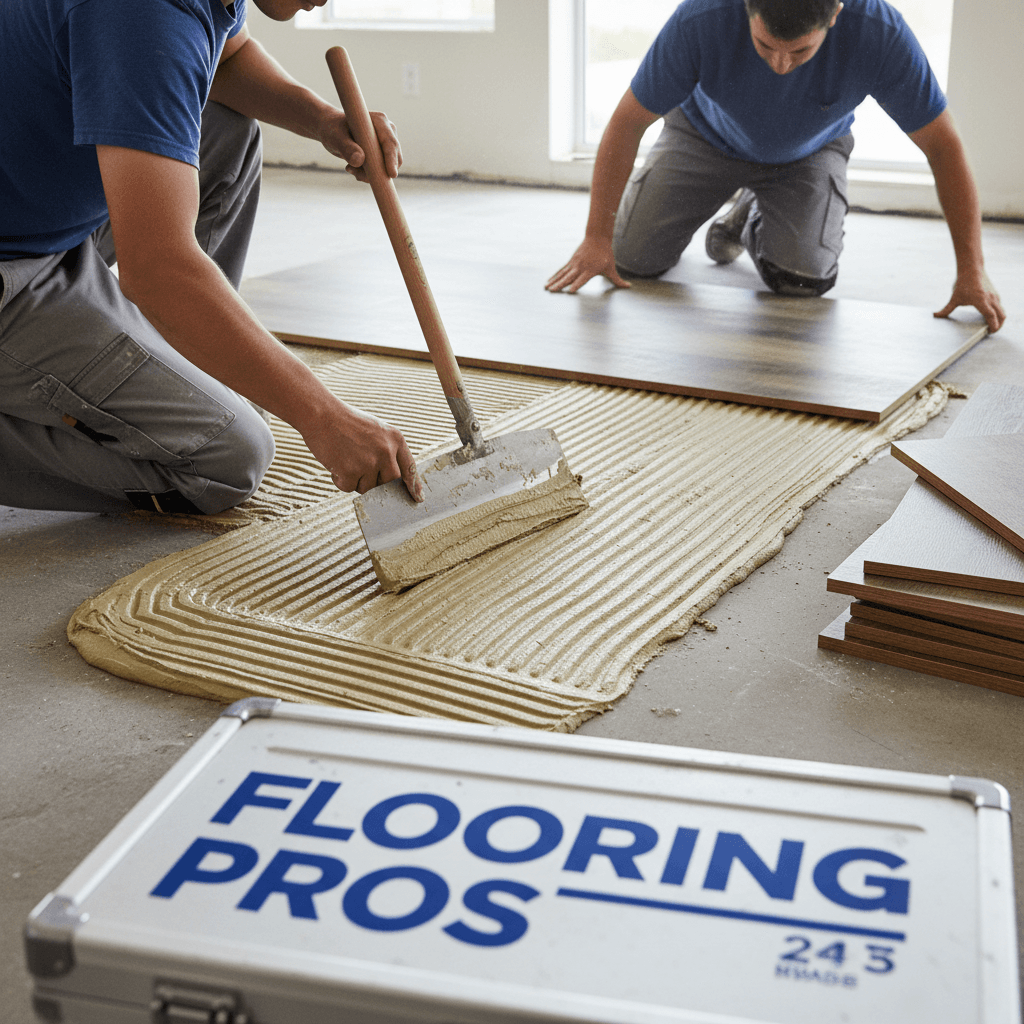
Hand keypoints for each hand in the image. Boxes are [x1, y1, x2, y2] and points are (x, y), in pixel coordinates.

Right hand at [304, 401, 422, 499]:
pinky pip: (349, 488)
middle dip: (378, 483)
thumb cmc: (345, 422)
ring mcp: (369, 462)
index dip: (413, 485)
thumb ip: (387, 450)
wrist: (321, 415)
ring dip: (356, 480)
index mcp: (395, 438)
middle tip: (362, 472)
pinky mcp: (351, 471)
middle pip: (390, 482)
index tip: (417, 498)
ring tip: (345, 460)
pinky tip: (335, 463)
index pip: (409, 467)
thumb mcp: (376, 430)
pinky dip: (340, 480)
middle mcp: (386, 451)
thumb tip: (391, 478)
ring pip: (368, 487)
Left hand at [320, 109, 402, 181]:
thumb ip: (347, 148)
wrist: (332, 130)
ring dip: (370, 174)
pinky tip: (353, 168)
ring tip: (350, 168)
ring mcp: (386, 143)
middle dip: (378, 171)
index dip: (392, 159)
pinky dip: (368, 174)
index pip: (390, 143)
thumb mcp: (336, 137)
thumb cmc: (333, 129)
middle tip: (354, 173)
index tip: (392, 174)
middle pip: (394, 158)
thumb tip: (359, 160)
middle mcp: (387, 131)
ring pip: (388, 167)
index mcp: (380, 121)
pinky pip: (382, 170)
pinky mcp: (383, 154)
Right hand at [545, 237, 631, 293]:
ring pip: (562, 274)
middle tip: (552, 291)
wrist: (597, 238)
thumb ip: (618, 280)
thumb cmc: (606, 254)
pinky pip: (561, 270)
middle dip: (560, 285)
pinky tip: (549, 281)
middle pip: (569, 277)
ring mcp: (574, 264)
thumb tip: (629, 287)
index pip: (582, 279)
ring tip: (546, 288)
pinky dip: (555, 276)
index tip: (570, 291)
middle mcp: (581, 267)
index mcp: (590, 270)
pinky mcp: (571, 262)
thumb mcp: (612, 268)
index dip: (577, 285)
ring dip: (554, 281)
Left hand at [934, 268, 1005, 332]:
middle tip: (990, 332)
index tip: (990, 332)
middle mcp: (990, 298)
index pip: (991, 315)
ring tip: (990, 327)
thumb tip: (935, 315)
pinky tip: (990, 318)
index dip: (993, 325)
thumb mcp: (954, 298)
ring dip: (999, 321)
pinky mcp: (996, 295)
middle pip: (1001, 315)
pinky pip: (1000, 307)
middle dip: (998, 326)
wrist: (972, 269)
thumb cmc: (963, 283)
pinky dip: (998, 314)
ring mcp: (995, 296)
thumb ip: (946, 309)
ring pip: (1002, 311)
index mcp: (981, 300)